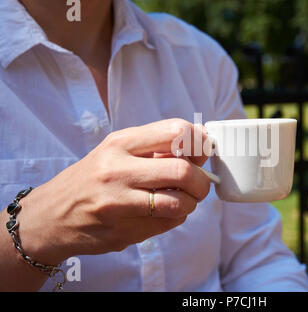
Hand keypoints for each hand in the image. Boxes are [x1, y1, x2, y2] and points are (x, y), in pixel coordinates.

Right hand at [18, 119, 210, 264]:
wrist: (51, 215)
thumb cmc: (93, 177)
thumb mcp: (117, 150)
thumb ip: (156, 147)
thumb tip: (202, 147)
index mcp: (120, 143)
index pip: (175, 132)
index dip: (198, 143)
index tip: (201, 152)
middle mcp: (117, 171)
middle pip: (183, 171)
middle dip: (201, 181)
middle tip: (199, 184)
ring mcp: (118, 204)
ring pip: (180, 203)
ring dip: (191, 203)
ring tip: (182, 200)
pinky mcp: (122, 231)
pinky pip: (168, 224)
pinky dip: (176, 218)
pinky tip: (164, 213)